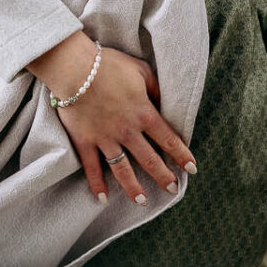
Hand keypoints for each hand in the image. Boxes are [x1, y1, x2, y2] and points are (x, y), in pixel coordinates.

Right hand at [32, 33, 195, 203]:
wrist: (74, 67)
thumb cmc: (108, 64)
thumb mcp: (140, 70)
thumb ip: (155, 86)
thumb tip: (165, 101)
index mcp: (144, 113)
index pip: (168, 139)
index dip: (182, 154)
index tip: (192, 168)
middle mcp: (127, 131)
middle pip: (149, 159)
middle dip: (164, 176)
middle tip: (173, 189)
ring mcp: (105, 139)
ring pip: (123, 170)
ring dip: (134, 187)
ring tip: (142, 201)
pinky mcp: (85, 141)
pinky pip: (92, 168)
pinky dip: (97, 184)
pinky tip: (103, 198)